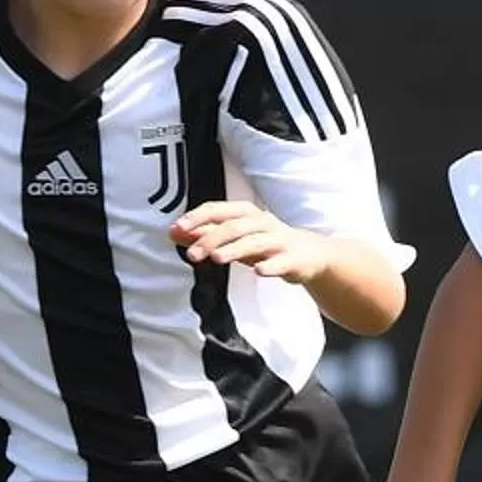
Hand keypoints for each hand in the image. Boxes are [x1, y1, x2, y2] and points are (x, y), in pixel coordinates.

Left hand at [170, 199, 327, 281]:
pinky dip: (270, 266)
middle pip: (234, 226)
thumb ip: (205, 235)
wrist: (308, 255)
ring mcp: (278, 240)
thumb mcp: (235, 238)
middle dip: (211, 238)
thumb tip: (173, 233)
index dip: (198, 217)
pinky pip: (281, 262)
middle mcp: (262, 222)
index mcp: (246, 213)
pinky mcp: (292, 259)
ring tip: (217, 258)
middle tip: (192, 254)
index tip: (178, 228)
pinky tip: (258, 272)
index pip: (218, 210)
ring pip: (255, 242)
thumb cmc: (266, 244)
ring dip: (235, 249)